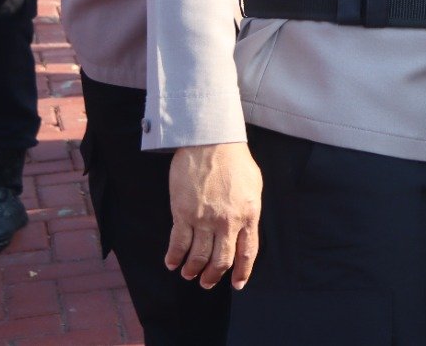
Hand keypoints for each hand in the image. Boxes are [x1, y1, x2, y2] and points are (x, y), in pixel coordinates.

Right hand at [167, 142, 261, 289]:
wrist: (211, 141)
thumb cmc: (234, 159)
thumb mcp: (253, 186)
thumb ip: (249, 210)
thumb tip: (245, 227)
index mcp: (249, 215)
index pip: (248, 252)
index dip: (242, 272)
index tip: (237, 284)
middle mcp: (228, 222)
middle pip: (222, 260)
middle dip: (213, 276)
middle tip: (206, 282)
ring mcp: (205, 219)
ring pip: (198, 257)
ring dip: (192, 270)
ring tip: (189, 274)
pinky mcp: (183, 214)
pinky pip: (178, 244)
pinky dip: (174, 257)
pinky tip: (172, 263)